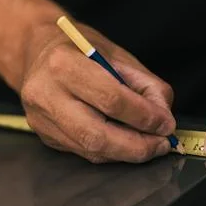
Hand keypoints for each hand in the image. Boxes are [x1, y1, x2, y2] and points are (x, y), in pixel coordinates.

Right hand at [20, 21, 175, 162]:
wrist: (39, 53)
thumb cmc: (83, 52)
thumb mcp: (120, 58)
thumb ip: (148, 87)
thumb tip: (163, 121)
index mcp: (64, 64)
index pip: (111, 99)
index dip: (144, 117)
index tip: (167, 125)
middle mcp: (46, 94)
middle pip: (97, 135)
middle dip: (137, 146)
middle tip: (161, 145)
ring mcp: (42, 119)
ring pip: (92, 150)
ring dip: (128, 153)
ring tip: (150, 146)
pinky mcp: (44, 136)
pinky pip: (85, 153)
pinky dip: (113, 152)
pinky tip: (127, 144)